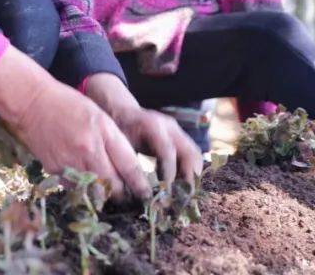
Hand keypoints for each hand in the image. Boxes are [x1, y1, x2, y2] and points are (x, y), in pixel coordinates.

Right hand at [0, 49, 149, 200]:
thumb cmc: (70, 105)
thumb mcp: (100, 117)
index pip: (129, 167)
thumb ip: (114, 141)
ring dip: (103, 195)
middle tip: (128, 197)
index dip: (140, 185)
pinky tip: (85, 183)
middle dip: (123, 194)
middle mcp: (88, 150)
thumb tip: (128, 168)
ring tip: (108, 194)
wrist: (33, 103)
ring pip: (94, 191)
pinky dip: (83, 189)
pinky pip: (75, 188)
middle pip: (113, 186)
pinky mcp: (55, 170)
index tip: (147, 194)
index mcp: (103, 132)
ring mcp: (70, 162)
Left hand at [84, 74, 202, 188]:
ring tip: (184, 197)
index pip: (167, 151)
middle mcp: (170, 127)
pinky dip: (191, 173)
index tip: (165, 195)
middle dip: (189, 180)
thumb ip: (129, 164)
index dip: (168, 174)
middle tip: (182, 201)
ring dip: (193, 178)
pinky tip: (182, 189)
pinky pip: (193, 157)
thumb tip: (137, 194)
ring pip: (196, 156)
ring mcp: (178, 131)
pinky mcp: (182, 138)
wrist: (123, 113)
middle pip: (190, 154)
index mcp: (153, 126)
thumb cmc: (118, 131)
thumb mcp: (119, 144)